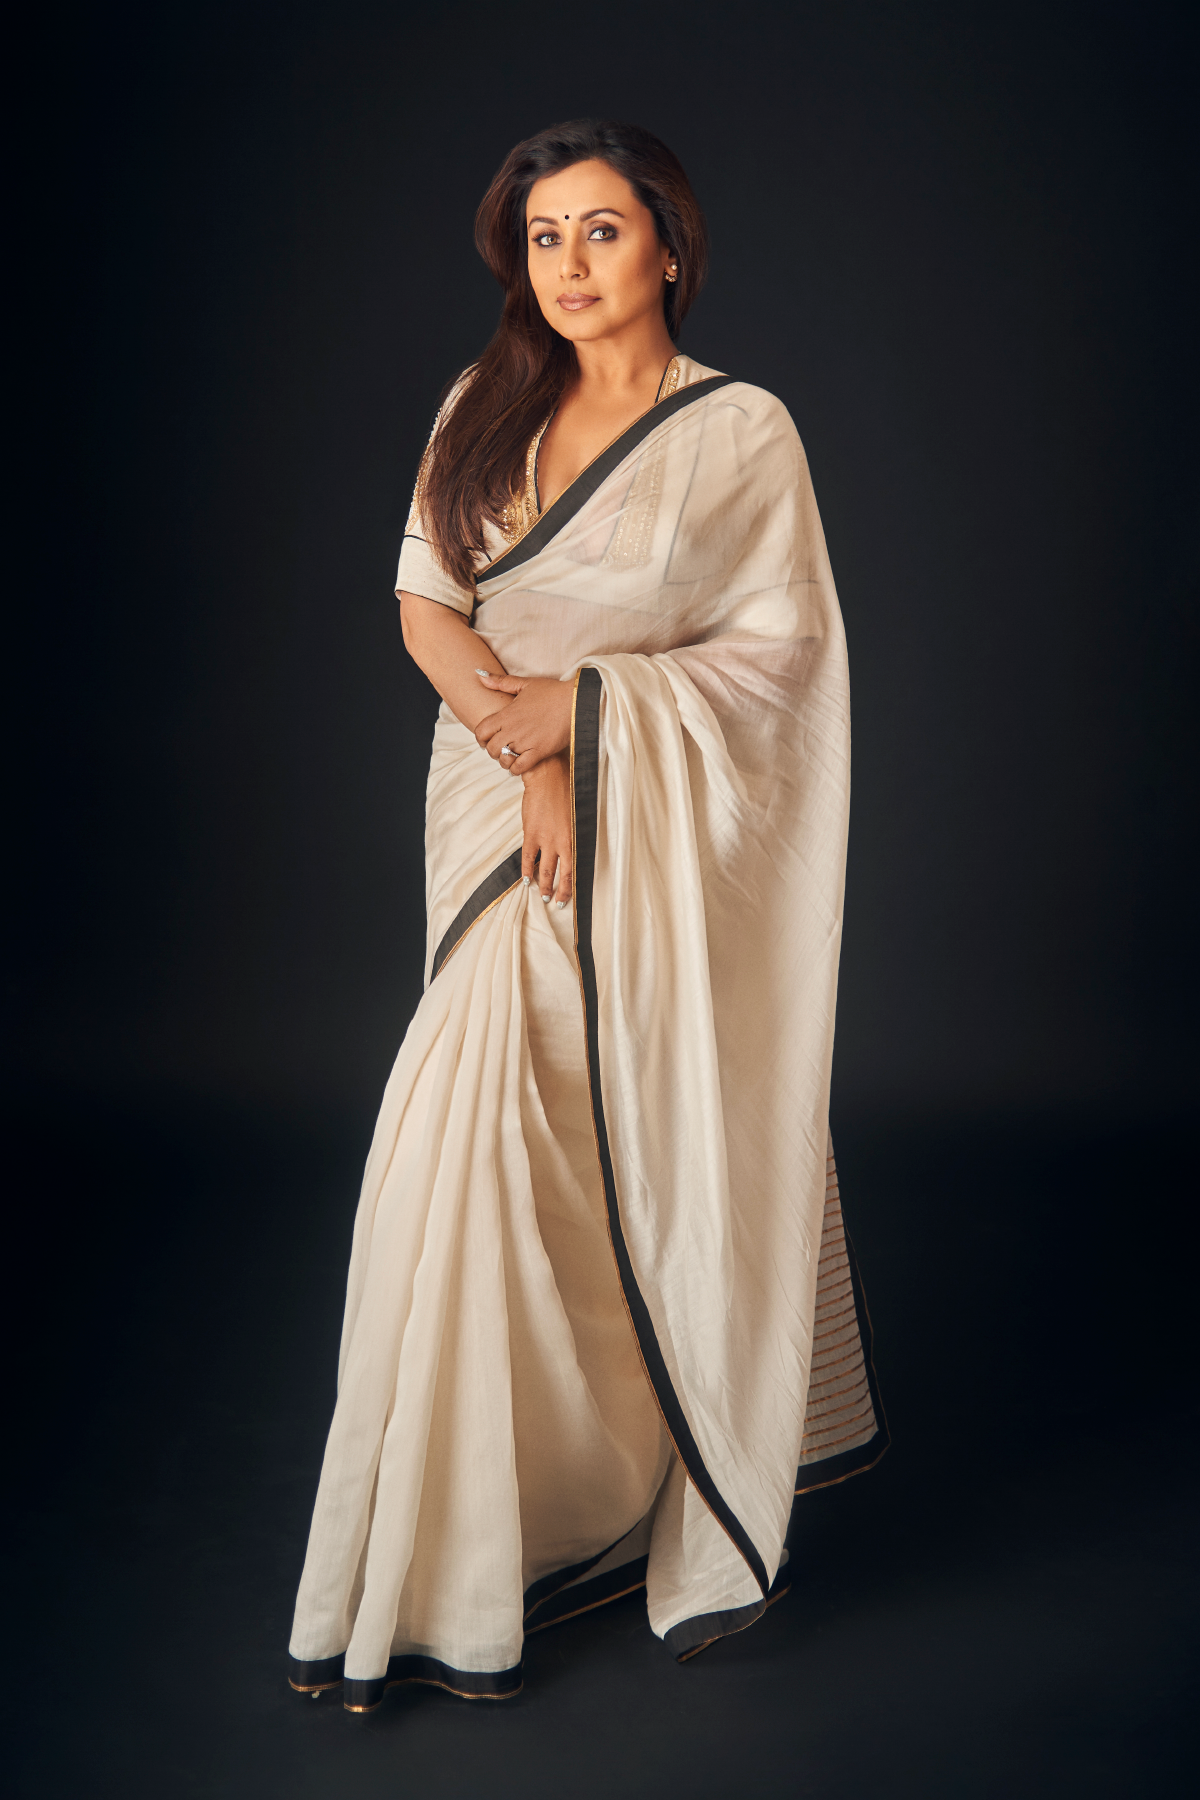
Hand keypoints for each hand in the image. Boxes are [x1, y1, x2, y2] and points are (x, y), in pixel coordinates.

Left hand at [474, 672, 573, 775]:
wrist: (576, 701)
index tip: (487, 739)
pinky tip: (520, 765)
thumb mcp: (525, 683)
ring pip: (503, 760)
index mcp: (507, 714)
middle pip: (491, 748)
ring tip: (511, 757)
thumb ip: (500, 682)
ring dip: (504, 761)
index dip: (481, 738)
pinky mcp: (540, 751)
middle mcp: (513, 729)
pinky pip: (520, 767)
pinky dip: (516, 769)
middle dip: (493, 751)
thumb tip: (479, 675)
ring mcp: (526, 741)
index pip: (481, 731)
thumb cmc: (552, 691)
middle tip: (501, 749)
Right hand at [521, 752, 572, 905]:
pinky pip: (527, 858)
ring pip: (544, 870)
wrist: (548, 778)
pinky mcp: (531, 834)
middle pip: (560, 874)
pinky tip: (526, 879)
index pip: (575, 870)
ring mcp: (545, 839)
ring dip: (543, 885)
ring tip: (542, 895)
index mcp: (575, 839)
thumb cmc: (567, 792)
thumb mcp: (577, 816)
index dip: (571, 887)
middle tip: (556, 903)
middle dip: (558, 891)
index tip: (568, 898)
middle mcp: (562, 842)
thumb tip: (574, 851)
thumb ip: (575, 835)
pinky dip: (526, 870)